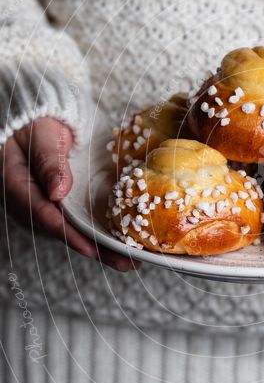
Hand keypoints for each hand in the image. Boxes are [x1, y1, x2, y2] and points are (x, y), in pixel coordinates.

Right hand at [0, 117, 137, 271]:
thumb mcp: (42, 134)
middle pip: (61, 231)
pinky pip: (78, 222)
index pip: (42, 214)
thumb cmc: (38, 122)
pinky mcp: (59, 205)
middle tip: (124, 262)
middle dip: (93, 248)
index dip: (68, 233)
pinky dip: (99, 233)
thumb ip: (48, 160)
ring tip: (130, 260)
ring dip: (100, 247)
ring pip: (71, 231)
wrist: (40, 120)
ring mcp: (43, 206)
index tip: (92, 248)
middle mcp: (28, 202)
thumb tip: (57, 192)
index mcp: (16, 184)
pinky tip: (122, 243)